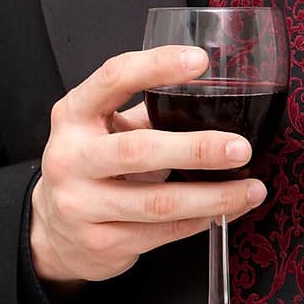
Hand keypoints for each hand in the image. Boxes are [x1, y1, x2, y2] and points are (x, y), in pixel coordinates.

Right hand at [29, 46, 266, 289]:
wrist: (53, 231)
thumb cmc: (90, 166)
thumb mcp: (102, 128)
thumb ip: (145, 111)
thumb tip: (214, 96)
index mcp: (73, 115)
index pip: (114, 78)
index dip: (156, 66)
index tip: (199, 61)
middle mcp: (70, 157)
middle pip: (139, 150)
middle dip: (197, 149)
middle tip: (241, 148)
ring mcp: (81, 204)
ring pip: (157, 203)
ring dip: (212, 197)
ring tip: (250, 189)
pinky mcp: (100, 242)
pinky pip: (161, 233)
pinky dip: (199, 221)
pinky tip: (224, 211)